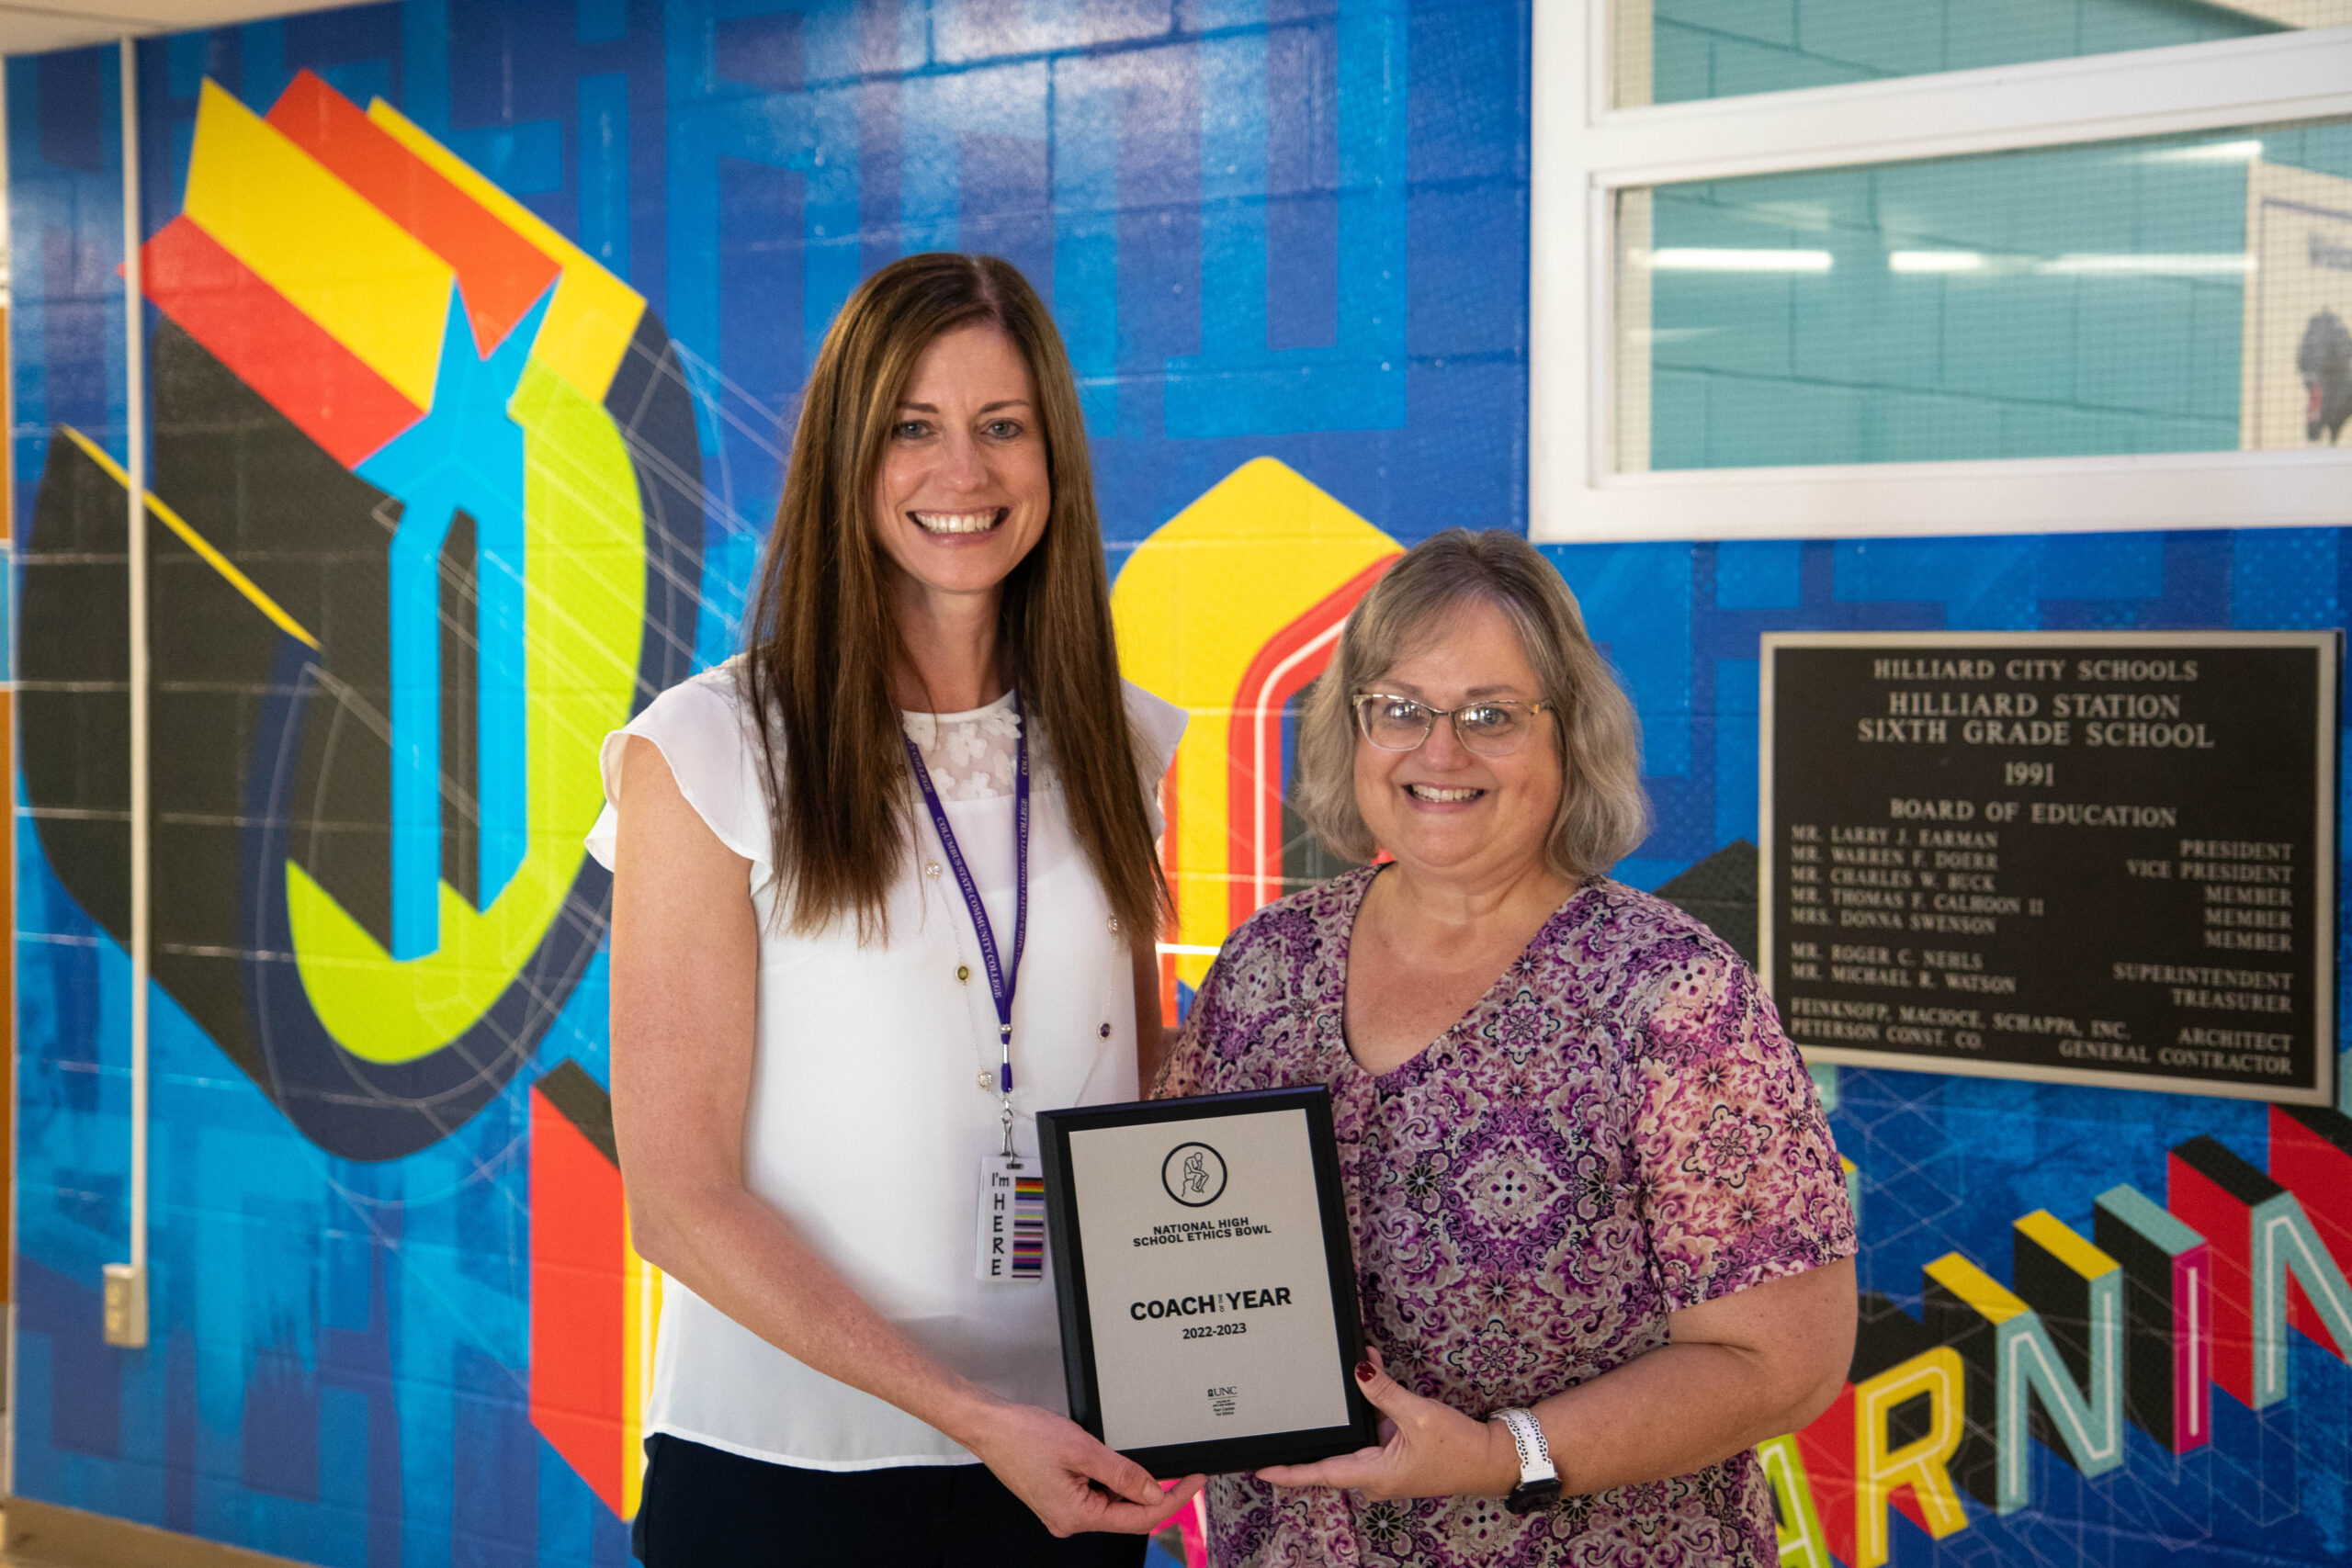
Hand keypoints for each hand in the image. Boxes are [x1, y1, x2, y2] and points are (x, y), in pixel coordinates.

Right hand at [962, 1399, 1206, 1536]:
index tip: (1194, 1482)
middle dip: (1155, 1493)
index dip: (1172, 1499)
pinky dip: (1111, 1479)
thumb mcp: (1083, 1450)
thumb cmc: (1023, 1436)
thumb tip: (1153, 1492)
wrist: (988, 1426)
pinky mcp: (1057, 1496)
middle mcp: (1069, 1520)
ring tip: (1144, 1461)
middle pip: (1126, 1513)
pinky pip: (1095, 1493)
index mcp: (1075, 1516)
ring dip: (1131, 1485)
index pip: (1138, 1517)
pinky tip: (1116, 1462)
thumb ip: (1122, 1473)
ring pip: (1111, 1502)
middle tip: (1183, 1471)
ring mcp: (1062, 1510)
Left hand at [1254, 1348, 1520, 1501]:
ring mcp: (1386, 1467)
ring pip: (1354, 1439)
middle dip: (1313, 1433)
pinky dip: (1369, 1408)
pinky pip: (1373, 1432)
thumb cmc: (1459, 1447)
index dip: (1288, 1472)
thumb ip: (1384, 1393)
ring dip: (1345, 1413)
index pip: (1321, 1473)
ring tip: (1333, 1380)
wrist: (1492, 1459)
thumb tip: (1359, 1371)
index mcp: (1375, 1475)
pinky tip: (1372, 1374)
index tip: (1260, 1468)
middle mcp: (1375, 1476)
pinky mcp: (1398, 1455)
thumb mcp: (1418, 1416)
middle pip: (1331, 1457)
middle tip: (1283, 1418)